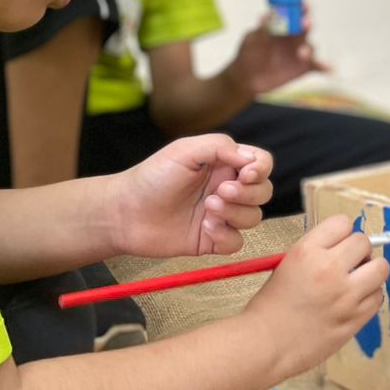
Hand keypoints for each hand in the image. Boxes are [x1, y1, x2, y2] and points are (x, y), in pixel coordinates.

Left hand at [109, 135, 273, 258]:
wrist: (126, 213)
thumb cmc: (152, 177)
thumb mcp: (184, 150)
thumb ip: (221, 146)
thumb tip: (251, 160)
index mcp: (223, 164)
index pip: (260, 163)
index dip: (261, 169)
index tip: (245, 174)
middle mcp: (226, 188)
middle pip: (263, 192)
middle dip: (248, 193)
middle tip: (220, 192)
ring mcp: (221, 215)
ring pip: (254, 217)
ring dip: (236, 213)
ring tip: (208, 208)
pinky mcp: (212, 240)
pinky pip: (237, 242)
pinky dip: (226, 235)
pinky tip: (205, 228)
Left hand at [233, 14, 330, 95]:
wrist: (248, 78)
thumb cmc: (249, 54)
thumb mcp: (251, 40)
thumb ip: (261, 30)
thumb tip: (265, 15)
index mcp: (282, 25)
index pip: (295, 12)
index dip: (301, 6)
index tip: (304, 4)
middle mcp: (295, 36)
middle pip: (305, 26)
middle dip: (307, 23)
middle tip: (305, 22)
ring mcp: (300, 51)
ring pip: (311, 46)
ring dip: (308, 48)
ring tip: (302, 54)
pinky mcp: (304, 67)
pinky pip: (318, 65)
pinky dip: (325, 66)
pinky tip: (330, 68)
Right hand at [240, 214, 389, 376]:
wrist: (266, 343)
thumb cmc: (272, 305)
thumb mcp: (287, 264)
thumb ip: (317, 251)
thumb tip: (345, 246)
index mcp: (307, 251)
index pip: (342, 223)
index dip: (341, 234)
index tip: (338, 244)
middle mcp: (330, 268)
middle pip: (365, 242)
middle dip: (358, 251)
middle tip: (349, 263)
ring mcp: (346, 295)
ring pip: (381, 268)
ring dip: (370, 272)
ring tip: (357, 281)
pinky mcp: (355, 319)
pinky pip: (378, 297)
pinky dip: (370, 296)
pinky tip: (355, 301)